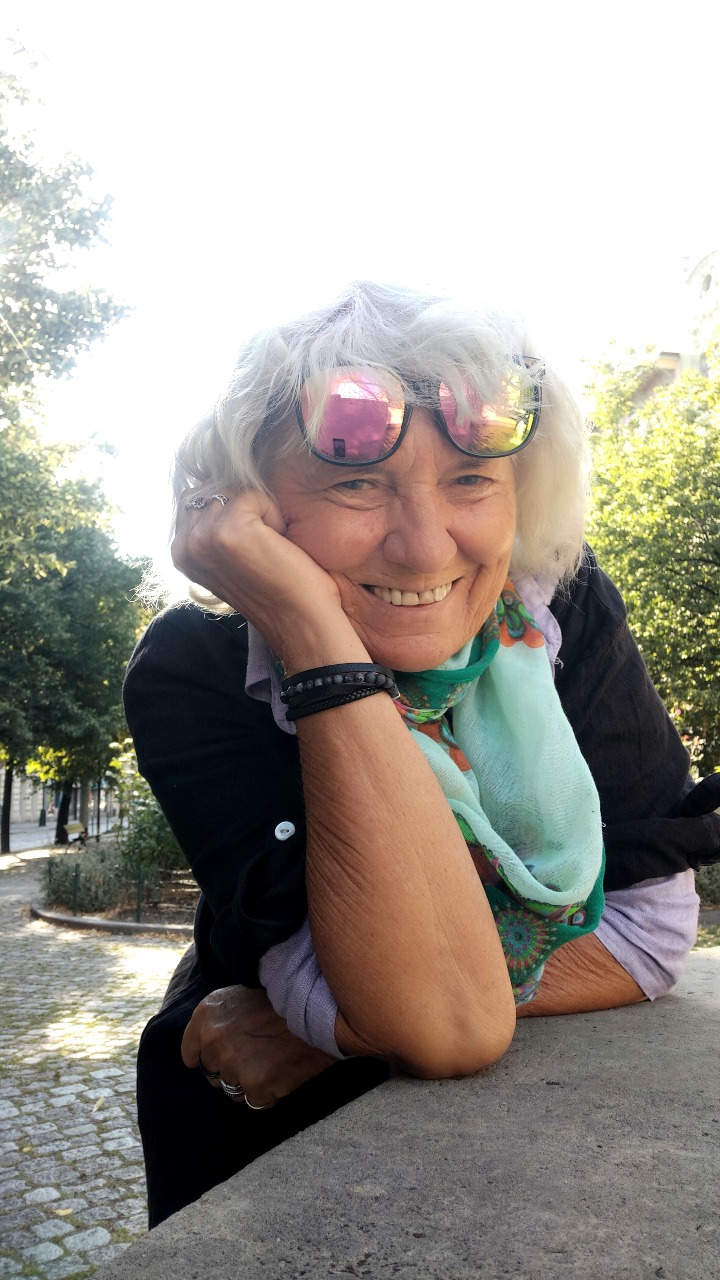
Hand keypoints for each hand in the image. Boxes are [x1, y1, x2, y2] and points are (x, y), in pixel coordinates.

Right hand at [172, 489, 350, 658]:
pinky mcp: (230, 529)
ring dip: (260, 512)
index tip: (247, 549)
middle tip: (261, 547)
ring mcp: (204, 537)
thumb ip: (211, 526)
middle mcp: (184, 545)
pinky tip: (277, 546)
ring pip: (234, 490)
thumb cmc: (275, 588)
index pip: (195, 497)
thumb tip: (212, 484)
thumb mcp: (228, 556)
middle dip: (243, 508)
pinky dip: (274, 514)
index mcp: (179, 552)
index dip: (229, 511)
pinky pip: (254, 495)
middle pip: (214, 489)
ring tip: (268, 548)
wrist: (299, 621)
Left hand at [180, 984, 336, 1108]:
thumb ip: (219, 1022)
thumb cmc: (282, 1003)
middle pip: (212, 1075)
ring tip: (273, 1062)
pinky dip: (270, 1094)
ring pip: (232, 1091)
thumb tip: (206, 1048)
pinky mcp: (254, 1083)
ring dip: (250, 1084)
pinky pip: (256, 1102)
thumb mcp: (240, 998)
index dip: (207, 1058)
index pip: (190, 1053)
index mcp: (207, 1014)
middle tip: (258, 1056)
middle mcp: (214, 1039)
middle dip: (231, 1071)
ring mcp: (233, 1063)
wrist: (319, 1008)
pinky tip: (283, 1072)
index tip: (222, 1058)